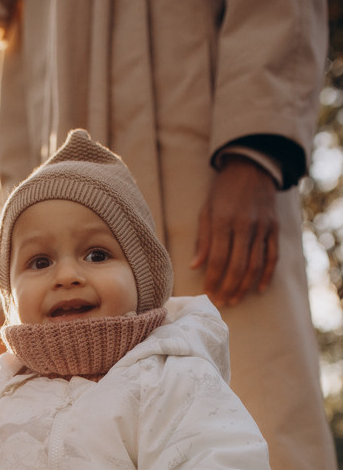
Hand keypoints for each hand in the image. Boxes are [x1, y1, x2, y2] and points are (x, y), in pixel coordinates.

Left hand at [190, 156, 278, 306]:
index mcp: (224, 221)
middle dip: (227, 288)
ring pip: (255, 265)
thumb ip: (202, 240)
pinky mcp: (274, 228)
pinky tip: (259, 289)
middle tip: (219, 302)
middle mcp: (244, 225)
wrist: (252, 166)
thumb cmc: (223, 191)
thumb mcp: (207, 211)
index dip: (212, 280)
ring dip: (244, 286)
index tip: (206, 294)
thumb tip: (194, 266)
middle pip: (237, 266)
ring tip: (234, 300)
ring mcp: (262, 227)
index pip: (217, 259)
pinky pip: (273, 256)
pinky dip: (266, 275)